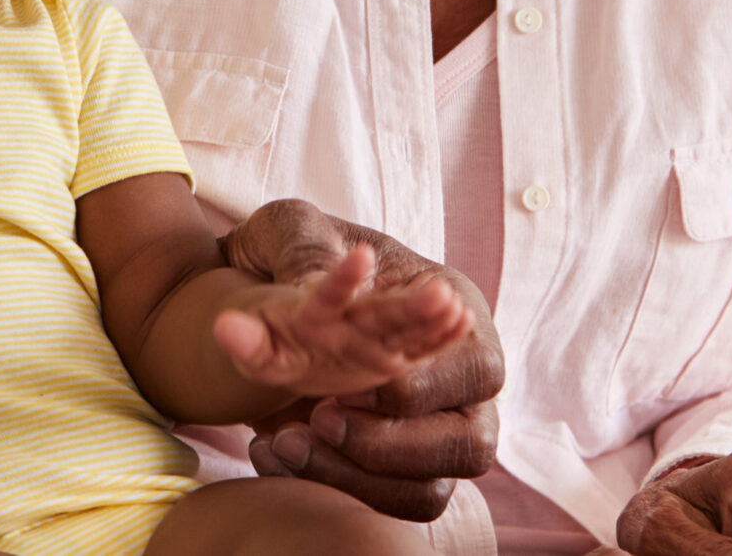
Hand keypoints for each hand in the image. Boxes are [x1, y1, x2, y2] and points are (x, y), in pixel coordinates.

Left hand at [230, 198, 502, 522]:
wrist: (254, 291)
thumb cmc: (290, 253)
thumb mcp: (289, 229)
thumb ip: (303, 244)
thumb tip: (321, 277)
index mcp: (449, 303)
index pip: (477, 363)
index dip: (422, 386)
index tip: (353, 385)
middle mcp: (451, 372)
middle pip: (472, 442)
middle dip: (400, 444)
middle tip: (324, 416)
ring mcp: (424, 425)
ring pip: (431, 488)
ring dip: (365, 476)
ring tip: (295, 438)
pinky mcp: (386, 458)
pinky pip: (386, 502)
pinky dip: (337, 489)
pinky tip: (277, 452)